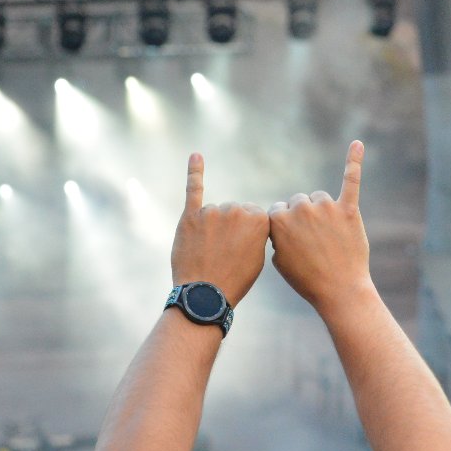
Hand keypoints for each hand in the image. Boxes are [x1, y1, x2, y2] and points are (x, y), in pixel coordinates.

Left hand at [169, 154, 270, 303]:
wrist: (205, 293)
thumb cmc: (235, 278)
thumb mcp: (258, 256)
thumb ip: (255, 231)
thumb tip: (245, 219)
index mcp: (259, 219)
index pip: (254, 215)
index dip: (248, 234)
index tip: (242, 249)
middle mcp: (236, 210)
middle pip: (233, 212)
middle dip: (229, 230)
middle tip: (225, 254)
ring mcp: (212, 211)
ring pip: (214, 212)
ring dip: (211, 229)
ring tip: (209, 252)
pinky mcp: (190, 216)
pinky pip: (194, 189)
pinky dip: (195, 172)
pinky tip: (196, 156)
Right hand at [268, 141, 376, 315]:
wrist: (340, 290)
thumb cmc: (308, 279)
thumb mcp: (278, 259)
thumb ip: (277, 234)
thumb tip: (280, 221)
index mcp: (277, 220)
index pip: (278, 211)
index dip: (287, 229)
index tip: (296, 246)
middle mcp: (301, 208)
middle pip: (300, 202)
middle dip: (305, 219)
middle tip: (316, 244)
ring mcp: (326, 208)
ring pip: (320, 198)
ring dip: (324, 212)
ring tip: (331, 238)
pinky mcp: (349, 211)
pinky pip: (351, 180)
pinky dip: (354, 161)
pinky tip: (357, 144)